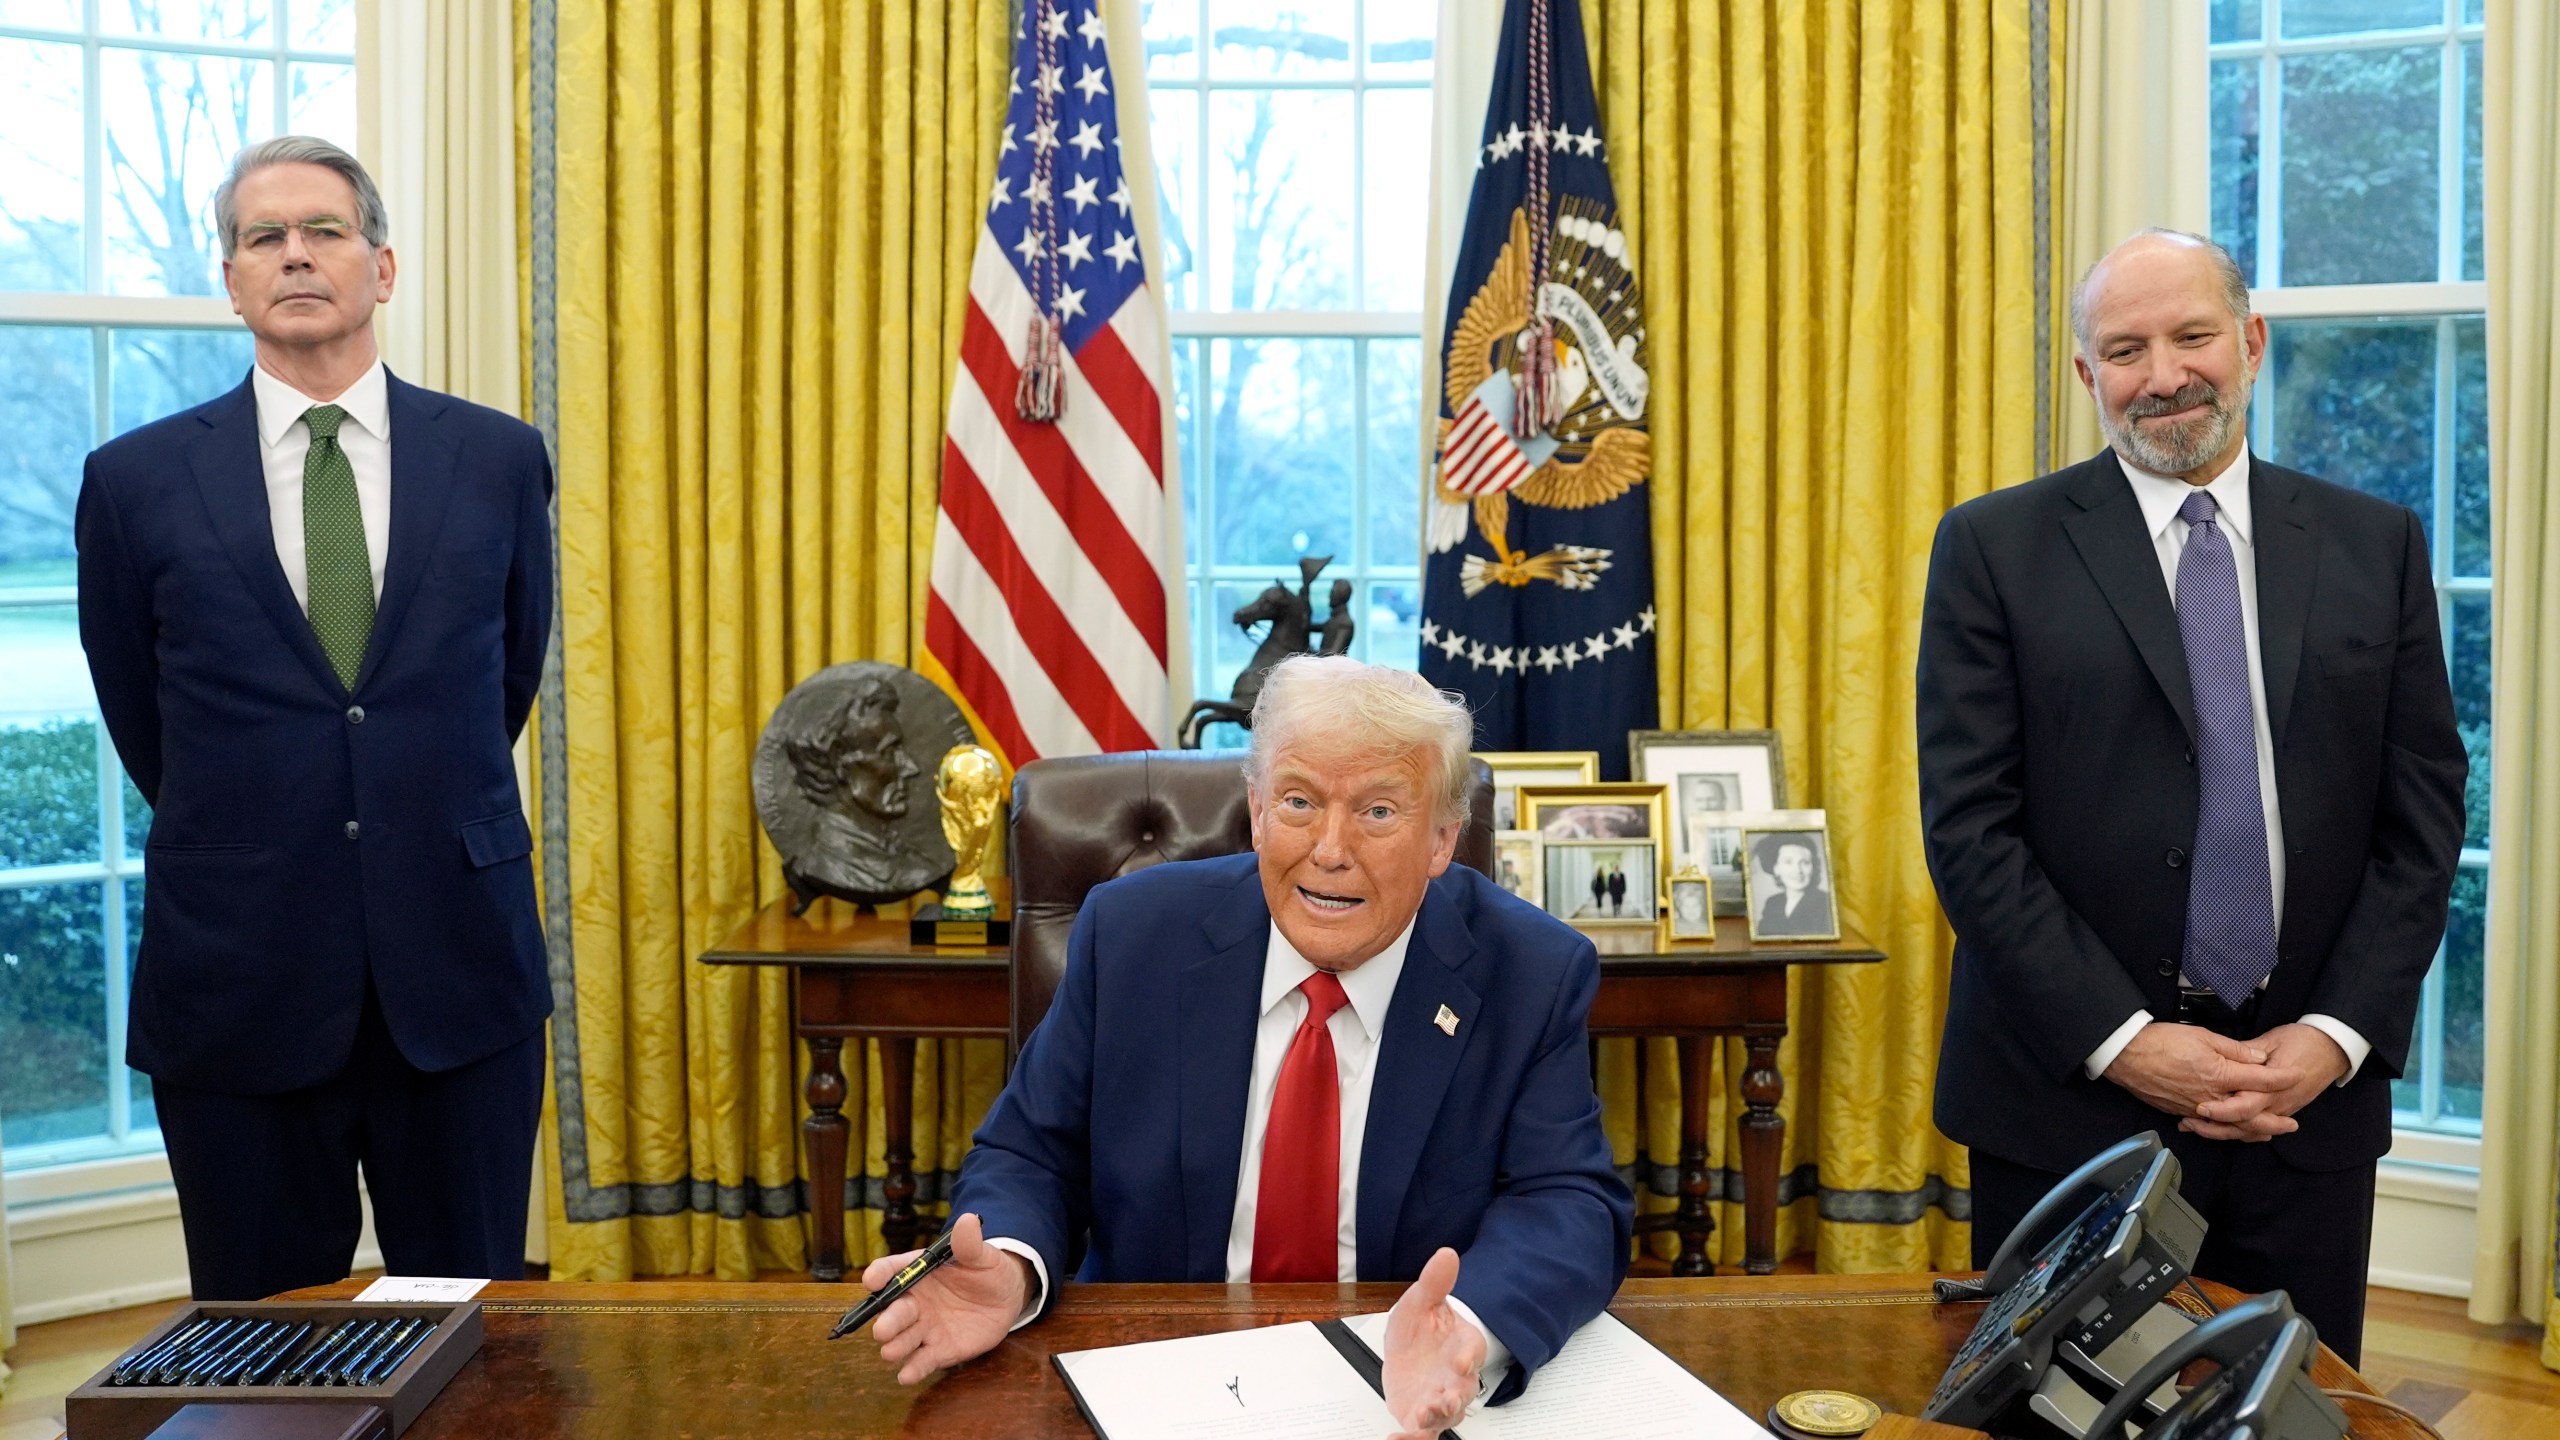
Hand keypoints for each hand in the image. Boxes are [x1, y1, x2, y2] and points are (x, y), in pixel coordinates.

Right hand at [864, 1213, 1030, 1384]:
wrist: (1005, 1297)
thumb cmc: (986, 1270)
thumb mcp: (981, 1254)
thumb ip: (970, 1243)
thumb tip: (968, 1221)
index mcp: (917, 1273)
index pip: (891, 1271)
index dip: (879, 1274)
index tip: (872, 1280)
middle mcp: (915, 1302)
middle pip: (894, 1311)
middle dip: (887, 1321)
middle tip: (882, 1330)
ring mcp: (925, 1328)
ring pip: (903, 1340)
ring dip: (895, 1346)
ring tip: (890, 1353)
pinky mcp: (939, 1351)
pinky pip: (923, 1361)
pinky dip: (913, 1369)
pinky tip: (906, 1376)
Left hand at [1382, 1248, 1486, 1439]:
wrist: (1408, 1350)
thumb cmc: (1422, 1327)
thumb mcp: (1421, 1301)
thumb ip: (1434, 1283)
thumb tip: (1446, 1254)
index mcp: (1464, 1346)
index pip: (1472, 1351)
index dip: (1468, 1356)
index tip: (1460, 1358)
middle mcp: (1457, 1378)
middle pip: (1464, 1391)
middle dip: (1454, 1398)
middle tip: (1443, 1400)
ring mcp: (1441, 1400)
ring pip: (1447, 1415)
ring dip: (1437, 1418)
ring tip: (1424, 1414)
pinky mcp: (1423, 1416)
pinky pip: (1422, 1434)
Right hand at [2102, 1023, 2304, 1138]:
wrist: (2127, 1055)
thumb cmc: (2162, 1041)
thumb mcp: (2203, 1036)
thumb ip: (2235, 1049)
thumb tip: (2259, 1057)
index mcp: (2220, 1074)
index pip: (2261, 1079)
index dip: (2283, 1077)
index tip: (2298, 1075)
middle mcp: (2212, 1097)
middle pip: (2252, 1115)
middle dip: (2275, 1121)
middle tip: (2292, 1124)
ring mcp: (2197, 1108)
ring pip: (2232, 1127)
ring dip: (2253, 1131)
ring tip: (2268, 1132)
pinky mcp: (2182, 1112)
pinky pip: (2210, 1127)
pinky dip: (2226, 1131)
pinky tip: (2233, 1130)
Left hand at [2184, 1023, 2347, 1140]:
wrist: (2333, 1048)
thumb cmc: (2303, 1041)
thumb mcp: (2271, 1041)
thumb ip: (2246, 1053)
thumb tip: (2223, 1058)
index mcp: (2274, 1085)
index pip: (2245, 1104)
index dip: (2221, 1109)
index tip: (2200, 1107)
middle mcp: (2278, 1102)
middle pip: (2245, 1124)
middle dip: (2216, 1127)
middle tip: (2189, 1123)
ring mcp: (2282, 1109)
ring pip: (2251, 1130)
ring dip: (2223, 1132)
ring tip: (2195, 1127)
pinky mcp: (2283, 1110)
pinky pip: (2259, 1127)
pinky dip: (2239, 1131)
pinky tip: (2219, 1129)